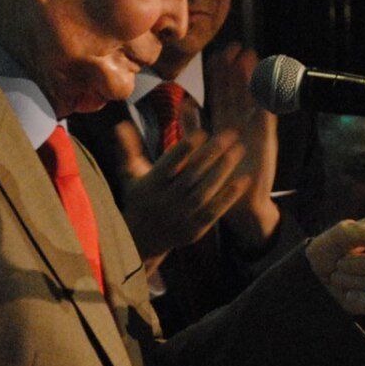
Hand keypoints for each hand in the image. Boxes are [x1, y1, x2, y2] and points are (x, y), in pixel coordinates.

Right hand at [112, 121, 248, 259]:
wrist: (142, 240)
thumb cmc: (139, 198)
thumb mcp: (130, 175)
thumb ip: (128, 149)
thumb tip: (121, 125)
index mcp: (151, 184)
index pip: (171, 162)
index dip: (187, 147)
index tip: (203, 131)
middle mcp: (165, 201)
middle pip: (192, 173)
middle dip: (212, 152)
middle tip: (230, 134)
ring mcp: (181, 216)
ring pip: (205, 190)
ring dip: (223, 169)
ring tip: (238, 150)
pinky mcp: (194, 229)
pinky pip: (214, 211)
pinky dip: (229, 196)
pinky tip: (243, 180)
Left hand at [205, 44, 280, 251]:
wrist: (241, 206)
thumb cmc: (219, 181)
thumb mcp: (200, 152)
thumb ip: (192, 128)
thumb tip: (183, 105)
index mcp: (224, 124)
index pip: (222, 92)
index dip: (221, 73)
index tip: (219, 53)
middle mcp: (240, 123)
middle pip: (238, 90)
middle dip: (236, 68)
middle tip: (236, 46)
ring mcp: (255, 130)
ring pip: (253, 98)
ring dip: (252, 78)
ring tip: (251, 57)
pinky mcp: (266, 141)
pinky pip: (268, 116)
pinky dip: (269, 100)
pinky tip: (270, 83)